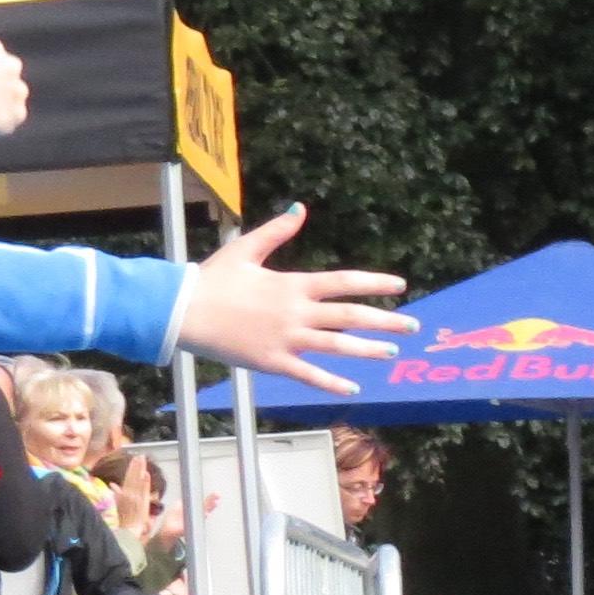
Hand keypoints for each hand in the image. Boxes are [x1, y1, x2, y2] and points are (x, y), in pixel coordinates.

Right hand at [171, 205, 413, 397]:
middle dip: (385, 321)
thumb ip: (277, 230)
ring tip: (392, 352)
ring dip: (368, 350)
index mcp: (292, 285)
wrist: (180, 310)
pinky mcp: (272, 361)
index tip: (400, 286)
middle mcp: (296, 312)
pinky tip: (354, 388)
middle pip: (350, 317)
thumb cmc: (212, 279)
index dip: (375, 283)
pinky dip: (332, 382)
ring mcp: (286, 339)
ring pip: (337, 347)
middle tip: (413, 326)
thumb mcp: (246, 249)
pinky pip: (308, 375)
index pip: (344, 282)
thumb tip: (300, 207)